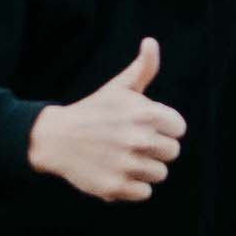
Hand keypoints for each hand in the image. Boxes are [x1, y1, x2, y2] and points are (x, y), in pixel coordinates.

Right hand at [28, 38, 184, 200]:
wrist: (56, 138)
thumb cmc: (94, 111)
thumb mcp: (118, 87)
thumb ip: (143, 68)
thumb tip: (151, 42)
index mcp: (145, 113)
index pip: (179, 129)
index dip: (164, 127)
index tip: (144, 125)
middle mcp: (139, 139)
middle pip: (172, 152)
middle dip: (155, 148)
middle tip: (131, 142)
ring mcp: (127, 165)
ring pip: (160, 174)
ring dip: (144, 168)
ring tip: (123, 157)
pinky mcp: (116, 187)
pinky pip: (144, 193)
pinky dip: (132, 186)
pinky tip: (116, 171)